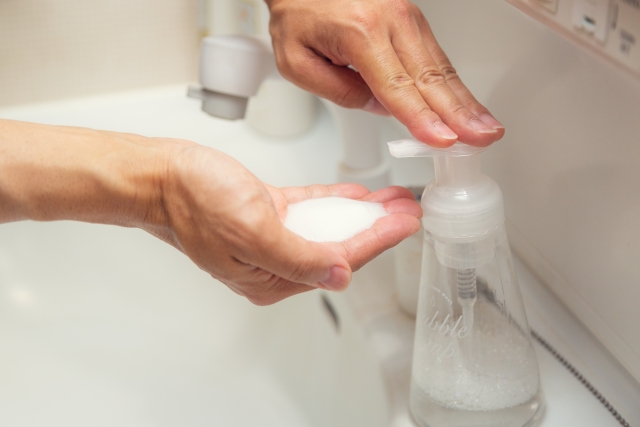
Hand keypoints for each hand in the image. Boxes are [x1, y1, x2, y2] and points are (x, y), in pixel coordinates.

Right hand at [1, 120, 420, 305]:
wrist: (159, 175)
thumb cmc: (194, 201)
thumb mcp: (251, 231)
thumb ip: (299, 257)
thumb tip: (340, 274)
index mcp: (272, 277)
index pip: (340, 259)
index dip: (378, 240)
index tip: (407, 222)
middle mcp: (273, 262)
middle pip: (339, 245)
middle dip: (377, 229)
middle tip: (410, 210)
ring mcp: (269, 238)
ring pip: (328, 227)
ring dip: (361, 213)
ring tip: (393, 200)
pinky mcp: (265, 213)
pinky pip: (309, 210)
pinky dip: (334, 202)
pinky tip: (358, 195)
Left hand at [265, 0, 504, 146]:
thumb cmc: (297, 16)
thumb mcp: (297, 63)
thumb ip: (338, 90)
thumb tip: (380, 109)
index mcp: (359, 32)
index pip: (396, 87)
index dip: (421, 118)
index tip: (442, 140)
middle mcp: (390, 20)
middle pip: (430, 77)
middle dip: (459, 114)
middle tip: (481, 138)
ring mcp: (405, 17)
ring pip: (441, 67)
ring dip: (465, 101)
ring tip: (484, 128)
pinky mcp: (411, 19)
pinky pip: (437, 56)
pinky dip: (454, 84)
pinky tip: (466, 103)